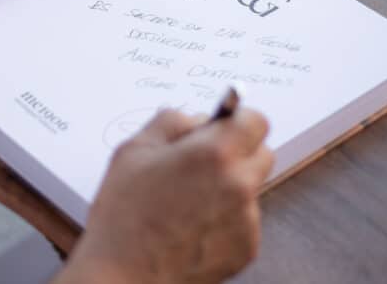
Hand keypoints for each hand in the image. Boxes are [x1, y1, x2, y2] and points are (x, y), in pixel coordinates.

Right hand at [55, 108, 273, 283]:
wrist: (124, 276)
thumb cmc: (124, 214)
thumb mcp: (133, 151)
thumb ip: (170, 122)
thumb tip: (196, 119)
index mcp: (214, 154)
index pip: (256, 121)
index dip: (238, 121)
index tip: (221, 128)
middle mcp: (239, 185)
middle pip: (262, 153)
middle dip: (237, 152)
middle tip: (203, 163)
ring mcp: (246, 220)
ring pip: (251, 188)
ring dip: (230, 187)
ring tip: (189, 202)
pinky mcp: (246, 249)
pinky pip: (244, 221)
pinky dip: (226, 219)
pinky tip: (193, 226)